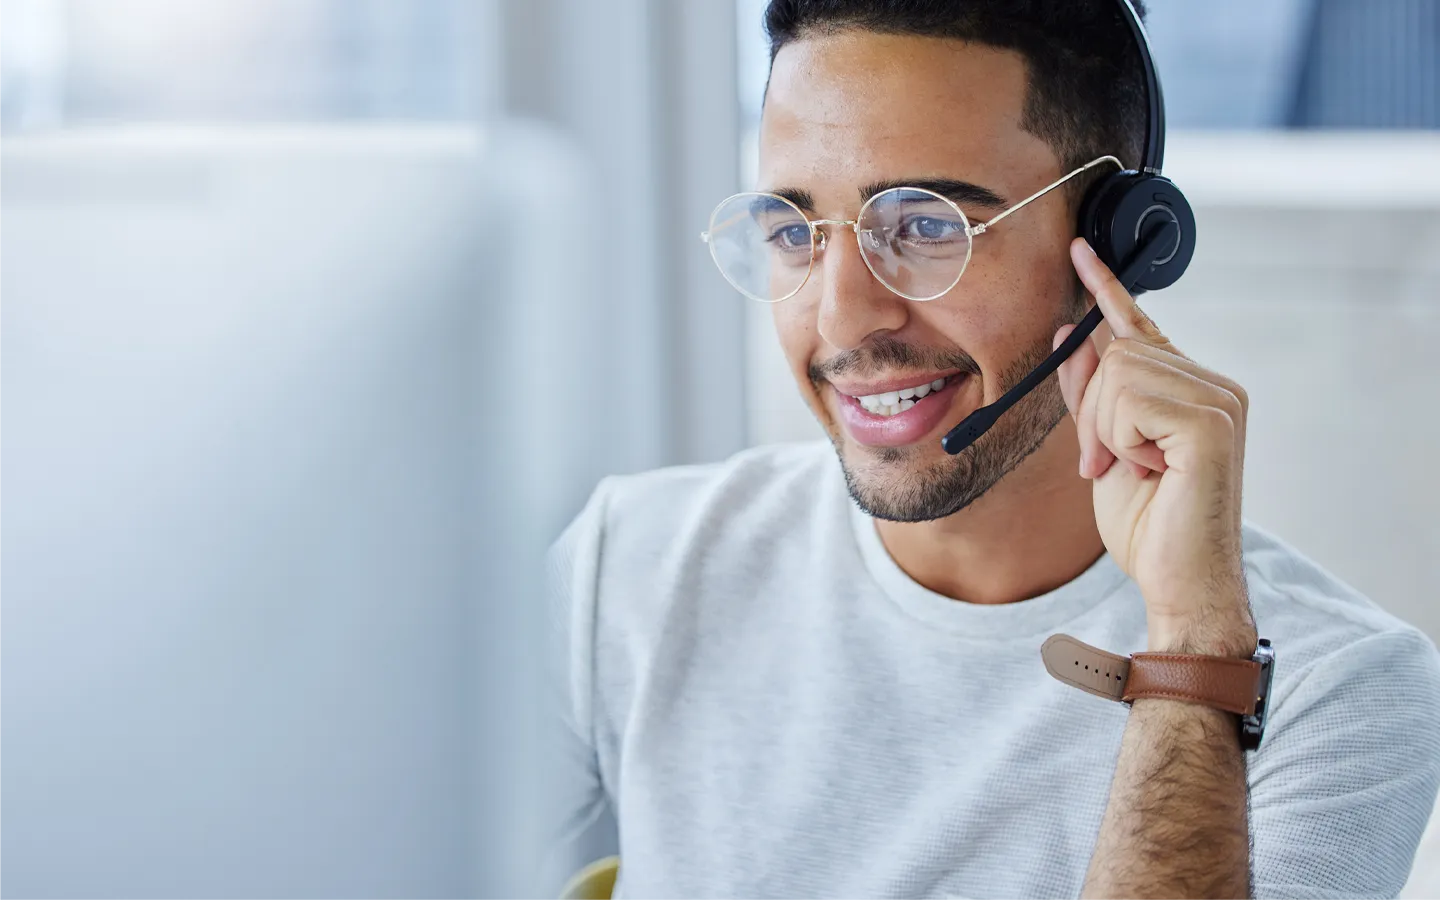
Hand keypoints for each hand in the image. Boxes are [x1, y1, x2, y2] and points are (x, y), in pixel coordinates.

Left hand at [1056, 238, 1255, 654]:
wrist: (1177, 581)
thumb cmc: (1146, 523)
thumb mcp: (1103, 446)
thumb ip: (1090, 392)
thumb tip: (1071, 329)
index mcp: (1193, 389)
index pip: (1142, 327)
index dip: (1106, 289)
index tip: (1078, 249)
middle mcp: (1215, 385)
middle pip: (1116, 352)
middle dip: (1092, 413)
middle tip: (1107, 465)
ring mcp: (1220, 399)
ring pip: (1118, 373)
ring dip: (1104, 430)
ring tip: (1132, 470)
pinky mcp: (1212, 421)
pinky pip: (1129, 399)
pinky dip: (1119, 439)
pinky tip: (1149, 470)